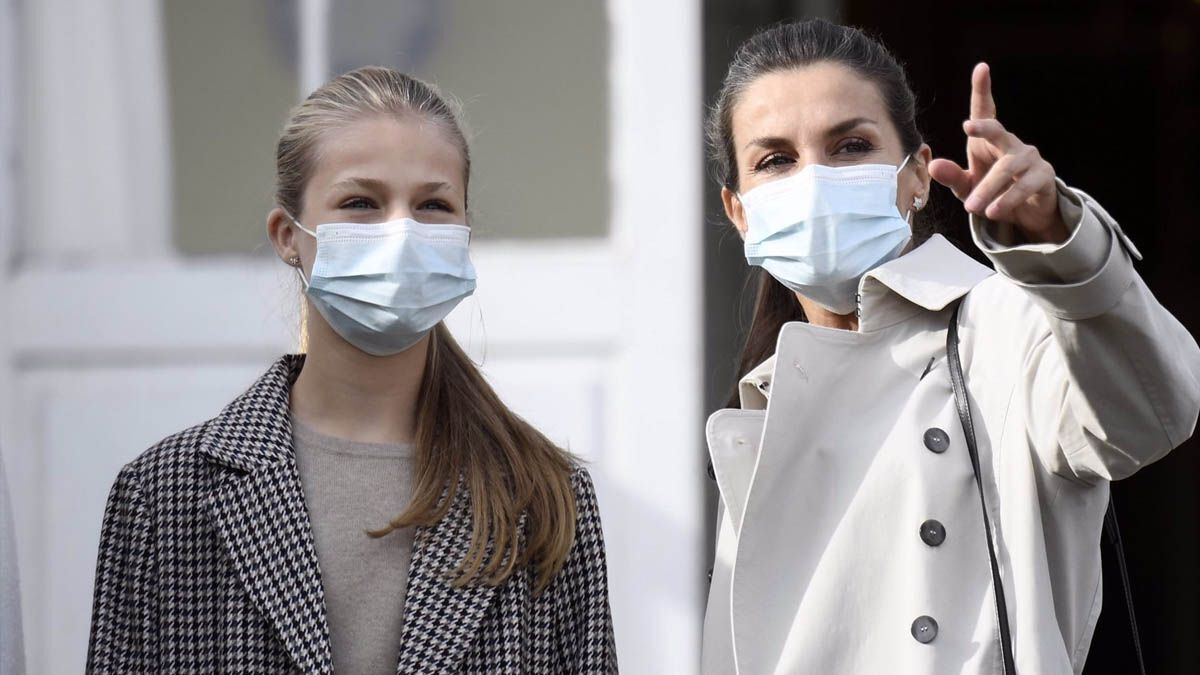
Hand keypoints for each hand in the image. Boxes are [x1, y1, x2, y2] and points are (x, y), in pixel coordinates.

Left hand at [929, 63, 1068, 243]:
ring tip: (973, 207)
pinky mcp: (1044, 177)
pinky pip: (1026, 185)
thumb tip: (933, 164)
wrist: (1024, 213)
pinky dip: (1008, 199)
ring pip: (1009, 167)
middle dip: (984, 127)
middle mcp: (1010, 143)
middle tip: (968, 127)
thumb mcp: (966, 187)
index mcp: (988, 141)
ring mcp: (1029, 158)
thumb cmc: (991, 191)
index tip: (981, 68)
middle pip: (997, 130)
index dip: (983, 90)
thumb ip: (952, 177)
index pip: (986, 111)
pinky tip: (994, 211)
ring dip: (989, 188)